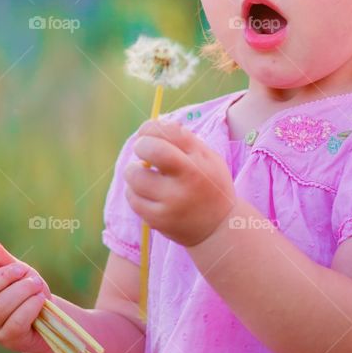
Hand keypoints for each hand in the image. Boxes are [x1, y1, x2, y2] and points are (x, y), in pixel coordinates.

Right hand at [0, 239, 50, 352]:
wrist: (50, 317)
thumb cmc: (29, 291)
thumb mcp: (19, 272)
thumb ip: (5, 261)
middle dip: (3, 277)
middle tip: (23, 271)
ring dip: (22, 290)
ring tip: (37, 284)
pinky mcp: (8, 339)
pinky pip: (16, 321)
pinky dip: (30, 306)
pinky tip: (40, 299)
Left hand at [124, 117, 236, 246]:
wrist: (219, 228)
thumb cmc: (210, 186)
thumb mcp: (209, 159)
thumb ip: (185, 140)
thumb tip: (155, 124)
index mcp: (200, 160)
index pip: (168, 132)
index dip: (151, 127)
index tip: (147, 132)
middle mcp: (187, 179)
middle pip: (151, 150)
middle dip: (140, 145)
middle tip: (142, 151)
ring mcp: (172, 201)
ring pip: (135, 176)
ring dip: (134, 171)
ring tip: (144, 175)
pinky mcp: (158, 219)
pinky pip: (132, 198)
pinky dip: (134, 192)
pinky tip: (146, 193)